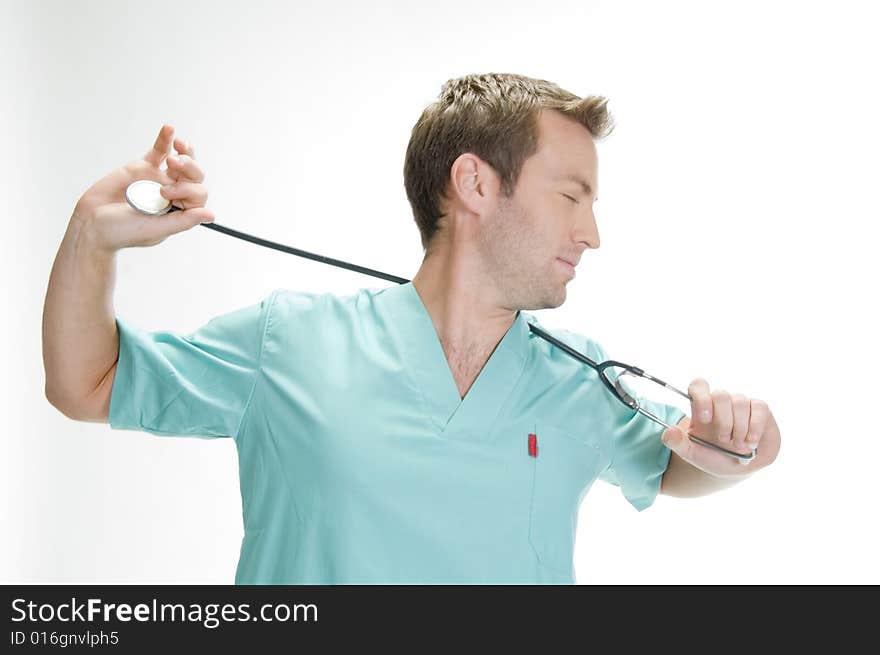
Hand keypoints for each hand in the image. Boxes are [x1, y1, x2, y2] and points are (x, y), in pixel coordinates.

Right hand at [72, 124, 214, 252]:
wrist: (91, 222)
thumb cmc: (122, 232)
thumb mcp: (155, 229)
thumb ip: (183, 221)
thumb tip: (211, 214)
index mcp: (180, 210)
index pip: (198, 195)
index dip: (189, 189)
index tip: (166, 193)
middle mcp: (173, 194)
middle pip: (194, 175)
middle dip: (190, 166)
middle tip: (173, 165)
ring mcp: (159, 178)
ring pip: (180, 161)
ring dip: (184, 151)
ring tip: (178, 145)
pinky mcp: (143, 167)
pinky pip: (159, 151)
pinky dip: (165, 139)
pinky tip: (169, 129)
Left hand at [661, 378, 780, 476]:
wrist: (738, 468)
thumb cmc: (713, 456)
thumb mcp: (692, 453)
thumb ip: (677, 443)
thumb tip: (668, 432)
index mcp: (701, 407)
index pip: (699, 386)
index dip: (701, 397)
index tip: (704, 419)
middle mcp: (721, 402)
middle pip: (721, 395)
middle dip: (723, 421)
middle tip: (723, 439)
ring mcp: (741, 404)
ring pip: (740, 401)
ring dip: (739, 428)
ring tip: (737, 445)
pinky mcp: (760, 409)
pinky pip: (759, 407)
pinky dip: (754, 427)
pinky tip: (751, 442)